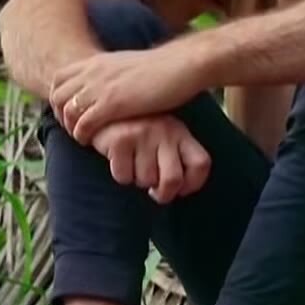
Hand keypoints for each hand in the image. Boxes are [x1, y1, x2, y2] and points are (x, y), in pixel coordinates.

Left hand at [51, 44, 205, 143]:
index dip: (59, 99)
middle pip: (57, 96)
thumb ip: (112, 74)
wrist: (180, 65)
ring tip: (83, 138)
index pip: (59, 79)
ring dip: (71, 128)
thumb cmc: (161, 69)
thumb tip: (109, 82)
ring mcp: (100, 88)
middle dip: (60, 115)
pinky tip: (92, 142)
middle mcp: (93, 73)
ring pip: (67, 112)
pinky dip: (82, 136)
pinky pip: (84, 124)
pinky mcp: (112, 104)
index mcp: (96, 62)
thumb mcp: (127, 65)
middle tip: (73, 129)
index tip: (70, 113)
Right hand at [89, 115, 211, 203]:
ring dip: (137, 180)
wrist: (103, 109)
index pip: (201, 164)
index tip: (181, 189)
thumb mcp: (162, 136)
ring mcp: (143, 134)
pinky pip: (124, 176)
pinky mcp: (121, 140)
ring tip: (132, 163)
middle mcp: (165, 131)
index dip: (193, 184)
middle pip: (173, 180)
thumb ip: (174, 157)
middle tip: (154, 191)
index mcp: (180, 132)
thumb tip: (180, 189)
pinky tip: (118, 159)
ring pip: (145, 180)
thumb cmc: (136, 130)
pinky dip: (121, 174)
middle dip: (163, 194)